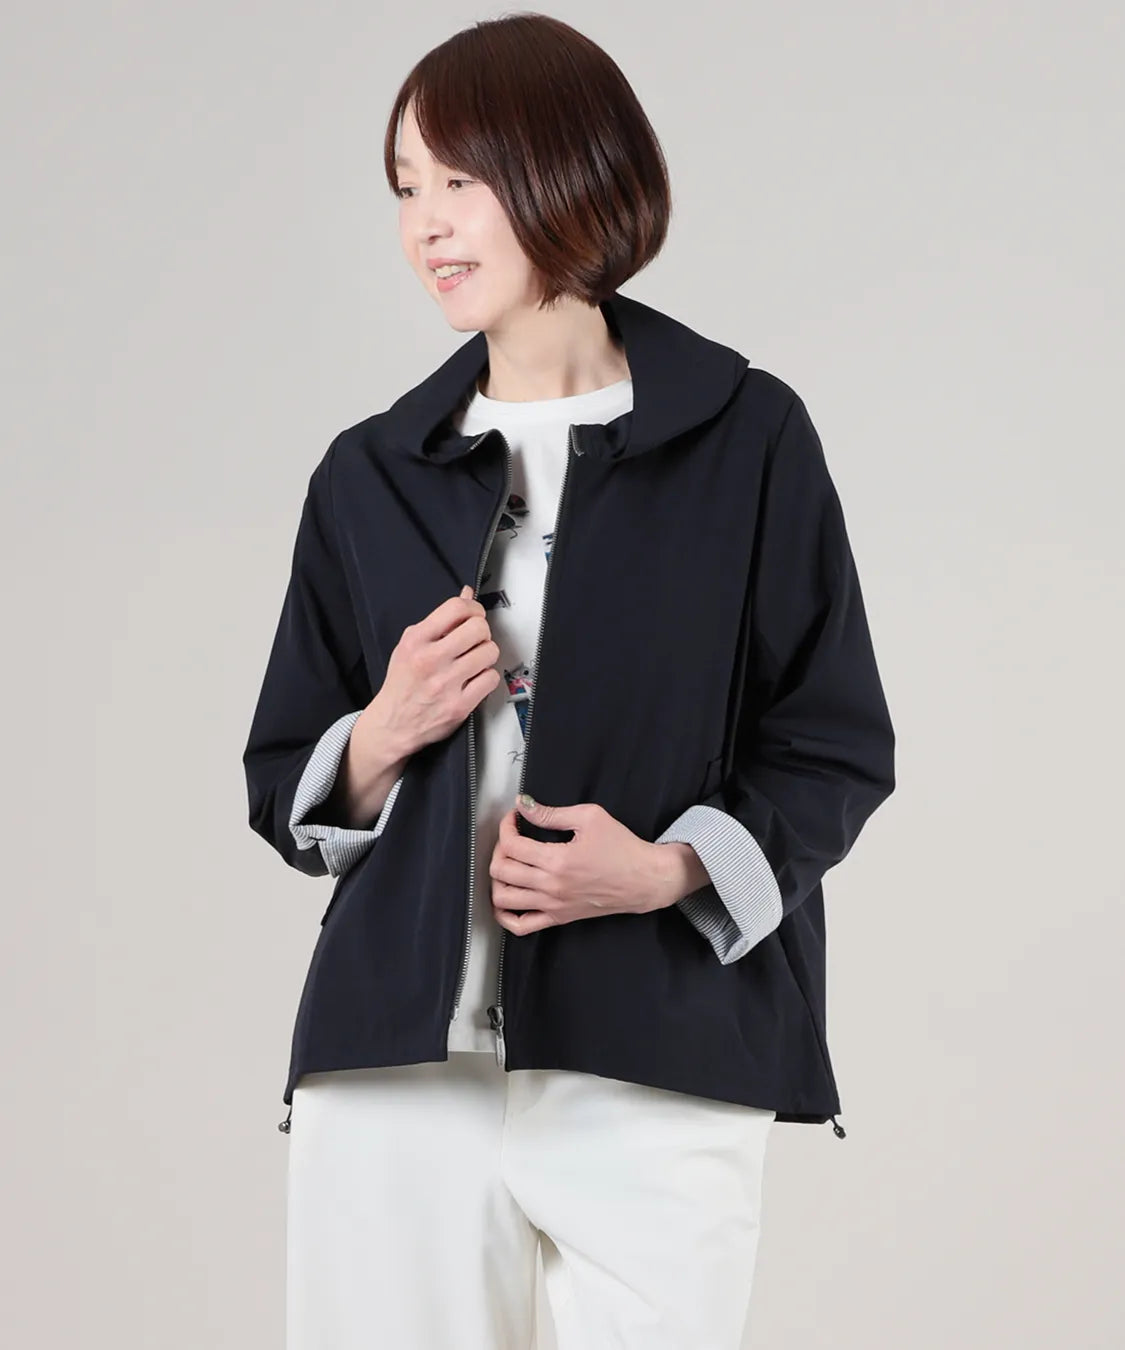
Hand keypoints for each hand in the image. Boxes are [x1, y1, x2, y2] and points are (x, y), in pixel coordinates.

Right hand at [374, 585, 500, 757]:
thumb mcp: (410, 644)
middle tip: (475, 640)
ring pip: (489, 652)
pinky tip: (475, 679)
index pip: (456, 608)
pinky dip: (487, 677)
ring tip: (474, 661)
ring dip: (485, 655)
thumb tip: (466, 594)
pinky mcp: (460, 705)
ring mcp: (446, 683)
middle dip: (481, 632)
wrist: (392, 724)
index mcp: (416, 641)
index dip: (473, 608)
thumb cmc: (402, 683)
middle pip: (478, 628)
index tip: (474, 615)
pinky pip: (491, 679)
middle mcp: (431, 660)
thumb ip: (439, 620)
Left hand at [488, 793, 692, 935]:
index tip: (515, 817)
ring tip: (509, 864)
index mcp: (557, 860)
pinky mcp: (559, 918)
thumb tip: (524, 805)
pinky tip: (508, 897)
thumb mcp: (590, 818)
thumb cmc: (622, 847)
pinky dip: (504, 915)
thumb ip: (552, 813)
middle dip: (499, 848)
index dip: (506, 825)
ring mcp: (553, 905)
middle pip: (501, 870)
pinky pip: (520, 926)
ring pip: (503, 898)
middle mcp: (551, 886)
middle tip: (512, 837)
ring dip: (497, 878)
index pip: (511, 844)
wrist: (644, 879)